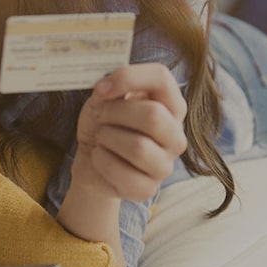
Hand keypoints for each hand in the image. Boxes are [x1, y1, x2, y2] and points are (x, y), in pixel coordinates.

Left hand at [72, 63, 188, 201]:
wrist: (91, 158)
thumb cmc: (105, 123)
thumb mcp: (106, 97)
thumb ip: (112, 85)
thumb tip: (107, 87)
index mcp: (171, 105)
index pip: (161, 77)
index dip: (128, 78)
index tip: (101, 88)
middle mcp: (175, 135)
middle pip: (153, 115)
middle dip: (115, 113)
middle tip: (100, 115)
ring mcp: (165, 165)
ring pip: (138, 147)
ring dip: (107, 138)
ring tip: (101, 138)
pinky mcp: (147, 189)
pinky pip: (123, 173)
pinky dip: (101, 161)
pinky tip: (100, 157)